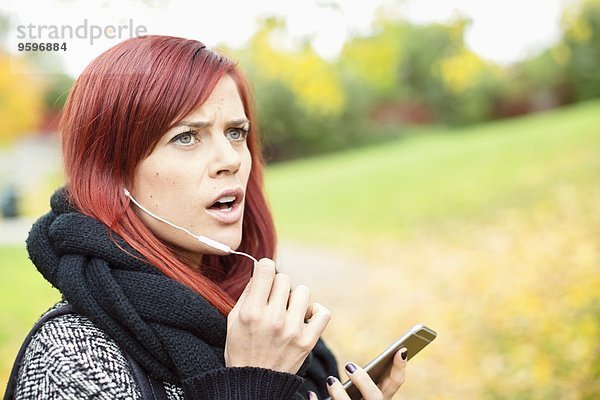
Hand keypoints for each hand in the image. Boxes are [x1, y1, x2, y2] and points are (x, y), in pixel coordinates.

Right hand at [224, 258, 330, 373]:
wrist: (254, 384)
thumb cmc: (241, 349)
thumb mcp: (233, 320)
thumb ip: (247, 292)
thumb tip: (262, 269)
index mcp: (251, 312)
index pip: (266, 268)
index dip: (265, 268)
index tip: (264, 275)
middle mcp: (273, 319)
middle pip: (284, 278)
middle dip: (277, 286)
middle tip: (272, 301)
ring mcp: (292, 330)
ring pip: (303, 292)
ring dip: (294, 298)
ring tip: (287, 311)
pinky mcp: (308, 341)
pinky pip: (322, 312)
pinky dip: (315, 312)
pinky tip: (304, 317)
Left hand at [311, 348, 407, 399]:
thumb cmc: (354, 398)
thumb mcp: (362, 390)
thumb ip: (364, 378)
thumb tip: (357, 363)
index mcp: (380, 398)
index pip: (395, 383)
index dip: (399, 367)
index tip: (401, 350)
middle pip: (375, 397)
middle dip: (364, 381)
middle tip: (349, 365)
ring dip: (339, 394)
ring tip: (330, 380)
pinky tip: (311, 394)